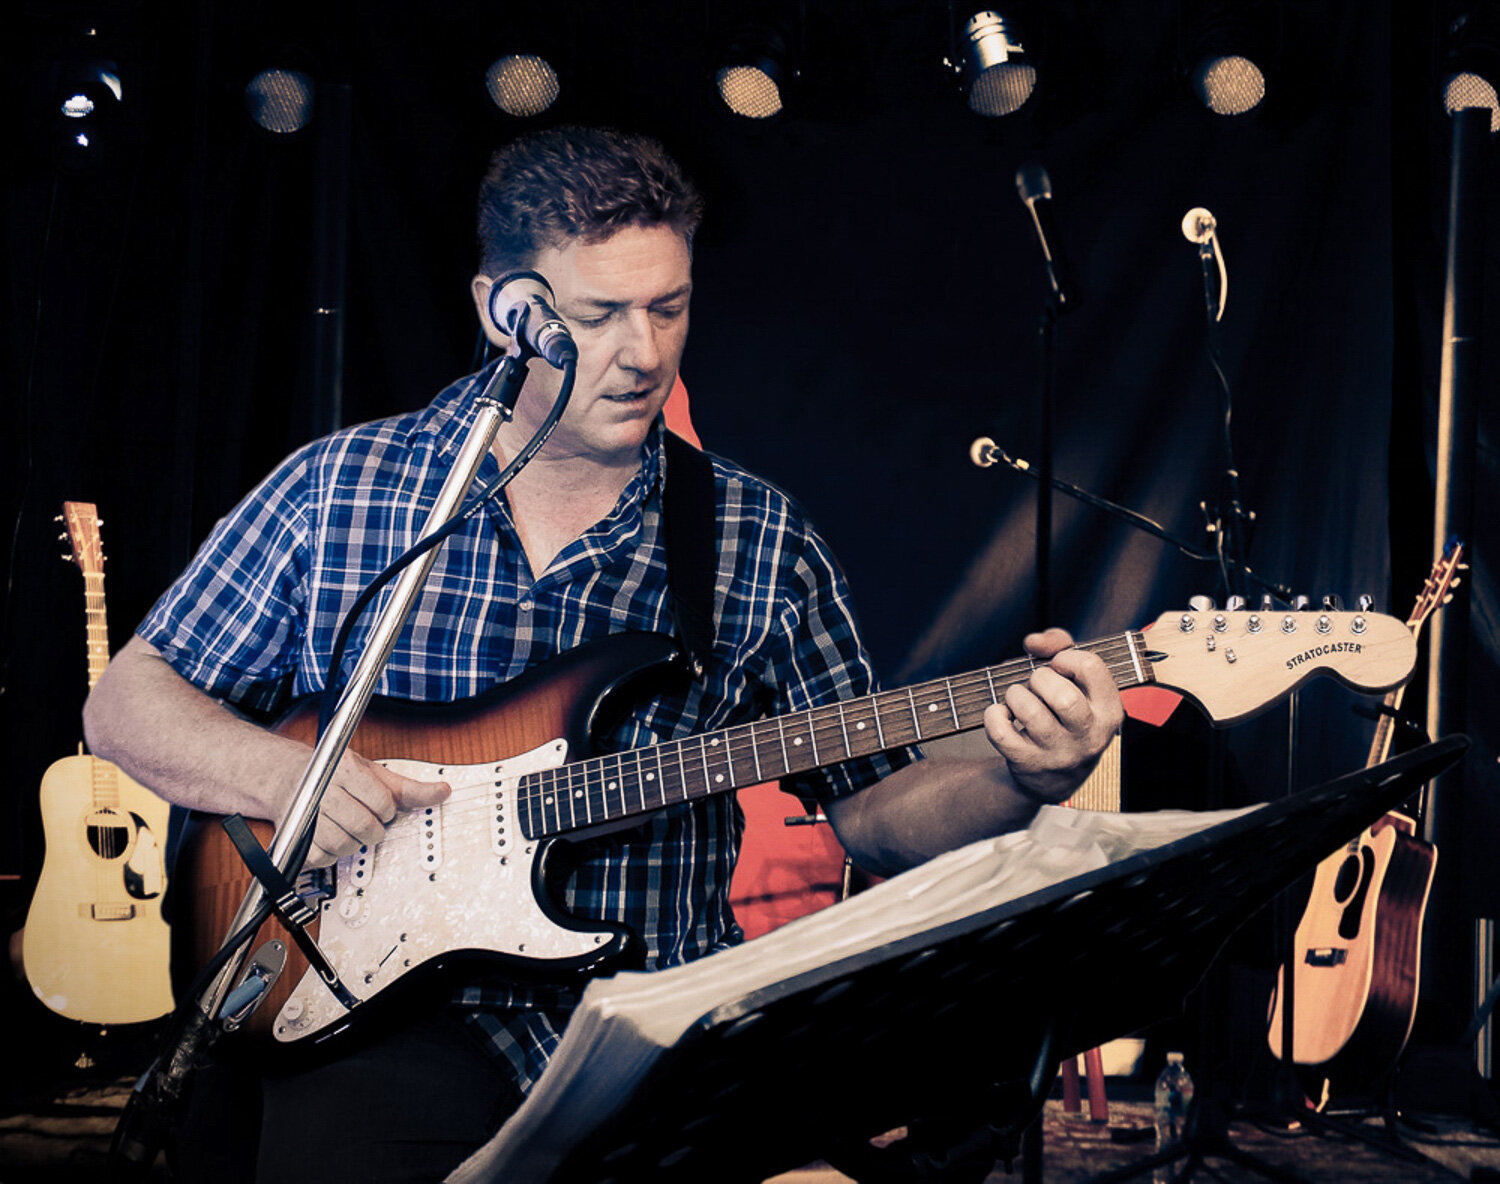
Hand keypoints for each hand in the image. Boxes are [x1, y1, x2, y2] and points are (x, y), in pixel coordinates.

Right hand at [303, 752, 450, 865]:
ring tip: (349, 826)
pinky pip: (327, 858)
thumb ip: (408, 787)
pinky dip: (335, 853)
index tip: (381, 806)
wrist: (289, 778)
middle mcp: (323, 790)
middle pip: (365, 826)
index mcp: (346, 769)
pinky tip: (332, 835)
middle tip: (367, 819)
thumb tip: (443, 791)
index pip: (382, 802)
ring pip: (347, 845)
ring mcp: (307, 815)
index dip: (387, 809)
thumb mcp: (374, 774)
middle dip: (374, 828)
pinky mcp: (298, 838)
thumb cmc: (336, 775)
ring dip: (355, 841)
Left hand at [981, 627, 1124, 803]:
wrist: (1056, 777)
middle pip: (1063, 697)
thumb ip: (1059, 646)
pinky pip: (1001, 733)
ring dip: (1016, 695)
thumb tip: (1033, 642)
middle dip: (1041, 679)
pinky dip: (994, 716)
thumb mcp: (1077, 682)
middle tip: (1037, 685)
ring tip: (1019, 699)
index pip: (1091, 667)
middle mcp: (1088, 735)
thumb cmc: (1065, 715)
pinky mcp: (1028, 763)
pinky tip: (1003, 714)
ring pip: (1030, 712)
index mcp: (1108, 711)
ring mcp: (1058, 753)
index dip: (1066, 657)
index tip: (1058, 667)